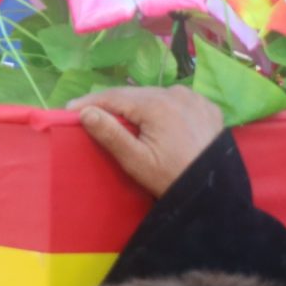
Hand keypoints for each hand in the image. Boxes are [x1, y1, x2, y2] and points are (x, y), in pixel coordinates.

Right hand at [74, 86, 224, 199]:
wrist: (215, 192)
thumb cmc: (171, 178)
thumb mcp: (137, 161)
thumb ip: (111, 134)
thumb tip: (85, 112)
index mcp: (156, 104)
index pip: (114, 96)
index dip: (90, 101)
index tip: (69, 109)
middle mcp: (176, 92)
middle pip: (135, 95)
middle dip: (113, 104)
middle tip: (91, 114)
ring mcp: (195, 98)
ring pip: (157, 96)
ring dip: (139, 105)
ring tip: (122, 118)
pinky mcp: (208, 107)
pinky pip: (178, 102)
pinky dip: (164, 108)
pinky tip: (157, 121)